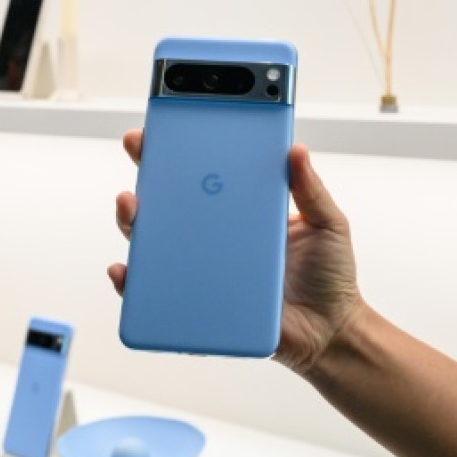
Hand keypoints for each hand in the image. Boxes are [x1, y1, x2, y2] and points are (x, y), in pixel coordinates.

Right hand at [107, 130, 364, 375]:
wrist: (330, 332)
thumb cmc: (330, 277)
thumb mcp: (328, 225)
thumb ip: (312, 190)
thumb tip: (296, 149)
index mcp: (245, 210)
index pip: (208, 172)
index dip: (183, 148)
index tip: (165, 123)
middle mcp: (218, 236)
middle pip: (172, 200)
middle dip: (148, 170)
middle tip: (138, 147)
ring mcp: (204, 269)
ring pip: (155, 242)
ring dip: (134, 221)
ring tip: (131, 205)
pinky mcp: (199, 304)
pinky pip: (156, 293)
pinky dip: (133, 283)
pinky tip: (126, 271)